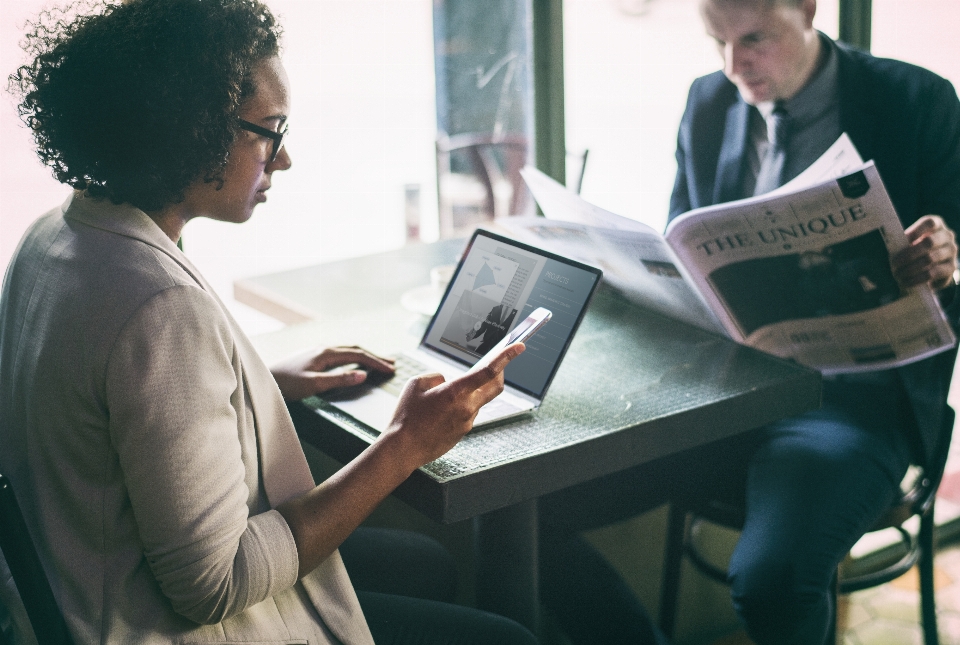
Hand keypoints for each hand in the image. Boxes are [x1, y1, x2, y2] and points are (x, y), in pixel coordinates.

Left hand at [270, 346, 394, 400]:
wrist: (262, 380)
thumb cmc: (286, 384)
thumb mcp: (314, 384)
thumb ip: (339, 379)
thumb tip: (362, 375)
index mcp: (326, 353)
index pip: (358, 355)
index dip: (376, 362)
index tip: (391, 369)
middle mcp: (323, 349)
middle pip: (355, 349)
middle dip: (375, 356)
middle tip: (392, 363)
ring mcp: (317, 352)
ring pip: (347, 351)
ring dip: (365, 356)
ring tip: (377, 362)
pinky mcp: (312, 358)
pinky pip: (339, 355)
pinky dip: (353, 358)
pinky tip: (353, 363)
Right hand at [381, 343, 525, 469]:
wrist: (403, 449)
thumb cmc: (406, 416)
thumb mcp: (416, 384)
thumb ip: (436, 377)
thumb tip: (447, 381)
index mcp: (456, 392)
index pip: (489, 370)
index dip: (507, 356)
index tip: (519, 346)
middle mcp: (467, 407)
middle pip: (496, 386)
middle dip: (500, 372)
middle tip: (498, 363)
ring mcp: (467, 422)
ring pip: (478, 400)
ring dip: (471, 393)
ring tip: (444, 396)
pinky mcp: (463, 433)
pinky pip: (467, 414)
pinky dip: (460, 407)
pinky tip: (440, 412)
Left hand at [892, 215, 958, 290]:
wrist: (931, 266)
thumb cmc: (915, 248)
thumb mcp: (910, 241)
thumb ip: (903, 241)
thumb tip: (887, 248)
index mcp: (936, 225)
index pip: (929, 222)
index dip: (916, 230)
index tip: (903, 240)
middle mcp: (947, 236)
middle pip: (929, 242)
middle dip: (909, 254)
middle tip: (893, 264)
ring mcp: (951, 251)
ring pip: (930, 259)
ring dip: (910, 268)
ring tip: (897, 275)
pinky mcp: (951, 267)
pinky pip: (933, 273)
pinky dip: (916, 279)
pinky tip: (905, 283)